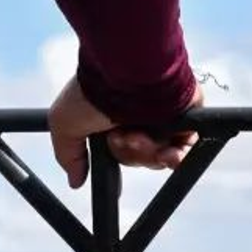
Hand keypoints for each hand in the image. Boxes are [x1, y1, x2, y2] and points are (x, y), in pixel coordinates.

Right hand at [48, 77, 203, 187]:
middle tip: (125, 138)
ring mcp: (163, 117)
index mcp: (113, 118)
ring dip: (148, 154)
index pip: (120, 153)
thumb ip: (69, 156)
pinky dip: (177, 157)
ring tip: (140, 137)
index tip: (111, 162)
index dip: (118, 158)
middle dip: (130, 154)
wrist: (126, 71)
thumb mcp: (64, 125)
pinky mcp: (186, 116)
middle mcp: (139, 117)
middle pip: (139, 157)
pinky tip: (168, 154)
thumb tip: (75, 180)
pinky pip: (185, 148)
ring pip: (159, 156)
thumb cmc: (94, 91)